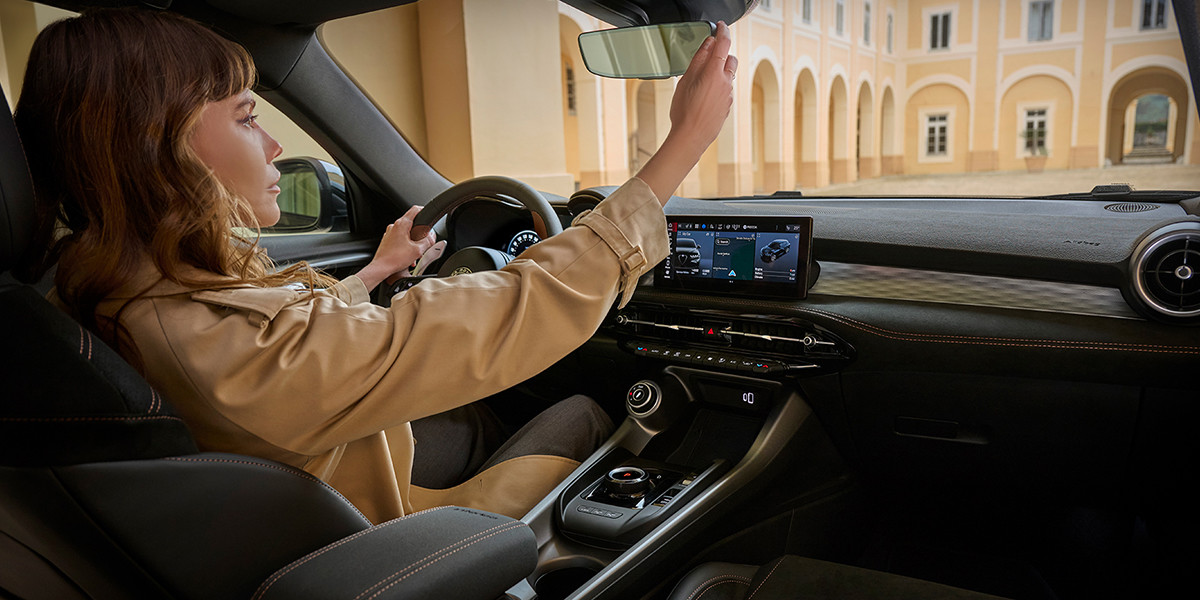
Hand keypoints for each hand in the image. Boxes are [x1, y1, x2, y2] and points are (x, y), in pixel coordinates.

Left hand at [354, 205, 436, 291]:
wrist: (381, 268)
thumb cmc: (395, 259)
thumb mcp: (418, 250)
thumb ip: (428, 241)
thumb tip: (432, 236)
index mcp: (401, 224)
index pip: (415, 209)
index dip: (424, 210)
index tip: (428, 214)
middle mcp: (394, 226)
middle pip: (411, 223)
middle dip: (419, 233)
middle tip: (424, 242)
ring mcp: (389, 233)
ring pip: (406, 233)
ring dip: (413, 242)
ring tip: (416, 254)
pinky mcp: (387, 240)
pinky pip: (400, 239)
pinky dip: (406, 246)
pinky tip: (409, 256)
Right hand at [668, 21, 736, 150]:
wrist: (691, 137)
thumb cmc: (685, 111)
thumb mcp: (686, 80)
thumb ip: (699, 59)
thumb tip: (708, 44)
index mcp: (714, 72)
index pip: (723, 44)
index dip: (723, 32)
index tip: (721, 27)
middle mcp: (726, 82)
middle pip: (731, 59)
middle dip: (722, 55)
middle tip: (708, 57)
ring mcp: (728, 95)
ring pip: (728, 76)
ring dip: (719, 73)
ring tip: (701, 83)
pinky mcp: (727, 106)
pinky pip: (726, 90)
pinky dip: (718, 88)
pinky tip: (703, 97)